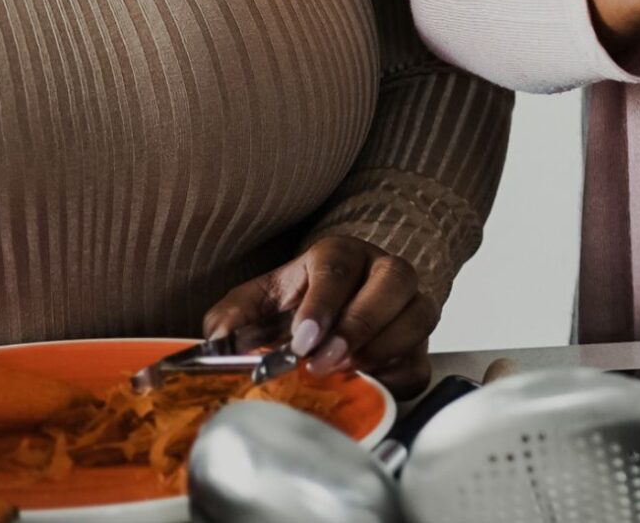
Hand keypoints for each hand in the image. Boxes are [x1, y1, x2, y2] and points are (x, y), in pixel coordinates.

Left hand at [203, 237, 434, 396]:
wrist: (320, 325)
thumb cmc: (287, 312)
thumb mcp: (251, 307)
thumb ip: (230, 320)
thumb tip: (218, 343)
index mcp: (339, 255)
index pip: (339, 265)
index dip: (323, 302)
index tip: (302, 339)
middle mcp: (381, 272)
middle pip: (395, 278)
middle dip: (361, 322)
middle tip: (327, 359)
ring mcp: (407, 306)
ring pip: (421, 313)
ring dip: (385, 345)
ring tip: (348, 371)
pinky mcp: (417, 345)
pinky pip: (421, 359)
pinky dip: (399, 375)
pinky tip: (369, 384)